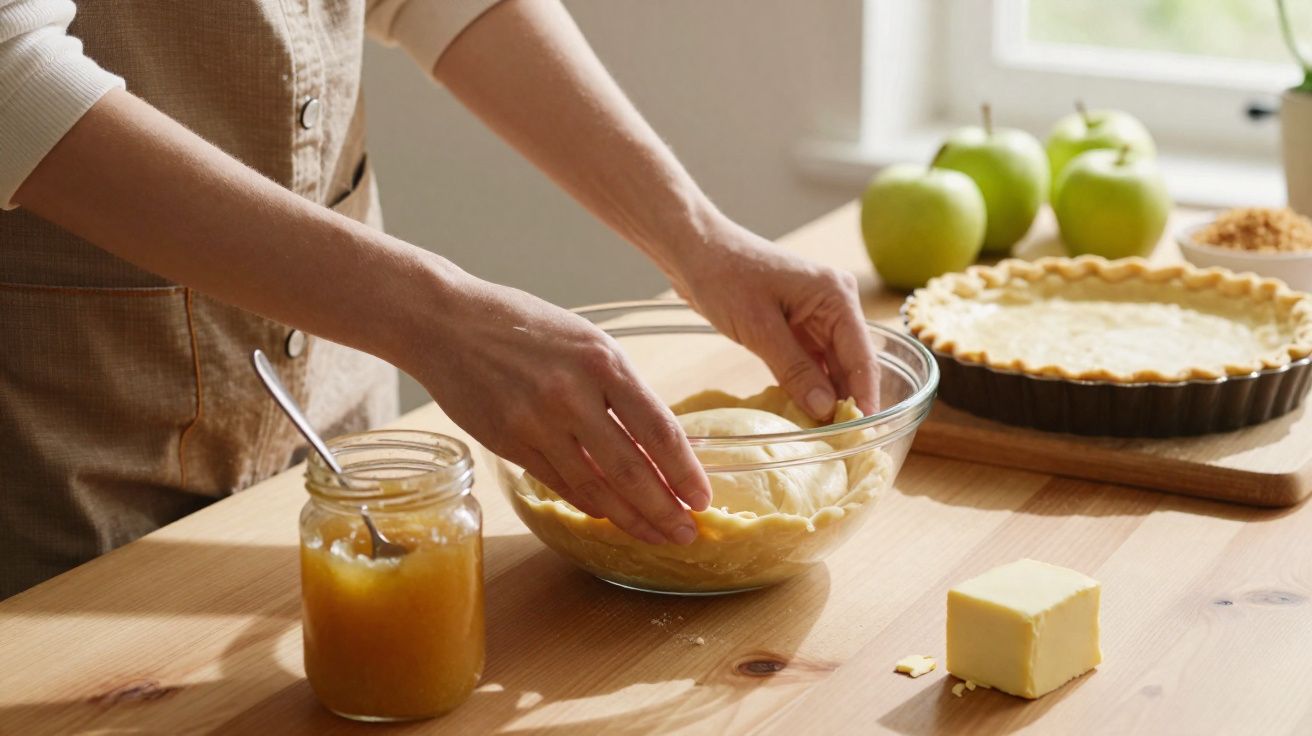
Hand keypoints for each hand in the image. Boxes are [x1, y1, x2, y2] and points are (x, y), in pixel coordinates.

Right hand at [409, 268, 711, 544]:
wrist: (447, 321)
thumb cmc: (524, 326)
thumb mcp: (585, 342)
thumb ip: (619, 388)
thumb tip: (655, 442)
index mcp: (603, 362)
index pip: (659, 429)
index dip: (685, 471)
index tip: (702, 498)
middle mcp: (573, 394)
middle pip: (631, 469)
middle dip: (664, 509)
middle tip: (687, 533)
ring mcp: (537, 422)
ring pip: (595, 487)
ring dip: (630, 518)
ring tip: (655, 535)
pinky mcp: (508, 442)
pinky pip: (559, 483)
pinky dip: (588, 503)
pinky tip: (607, 515)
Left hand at [672, 219, 879, 418]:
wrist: (694, 250)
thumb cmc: (724, 277)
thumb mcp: (759, 328)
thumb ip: (795, 369)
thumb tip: (825, 409)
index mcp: (836, 296)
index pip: (862, 357)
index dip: (865, 398)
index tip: (863, 434)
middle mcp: (836, 304)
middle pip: (852, 363)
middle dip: (848, 402)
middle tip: (844, 444)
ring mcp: (817, 315)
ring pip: (833, 365)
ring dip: (829, 397)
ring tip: (827, 436)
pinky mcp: (798, 325)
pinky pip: (813, 361)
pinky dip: (810, 385)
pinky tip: (807, 413)